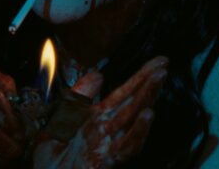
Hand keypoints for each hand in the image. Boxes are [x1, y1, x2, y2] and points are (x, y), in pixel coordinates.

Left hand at [32, 56, 168, 168]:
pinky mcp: (106, 161)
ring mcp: (109, 145)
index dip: (141, 76)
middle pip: (133, 102)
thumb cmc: (54, 157)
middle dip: (149, 83)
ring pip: (133, 118)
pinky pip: (127, 145)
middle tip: (164, 65)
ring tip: (159, 78)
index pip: (125, 92)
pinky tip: (149, 114)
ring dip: (147, 98)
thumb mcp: (62, 118)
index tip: (160, 60)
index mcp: (99, 117)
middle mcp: (109, 129)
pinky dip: (139, 130)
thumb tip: (99, 74)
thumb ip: (80, 96)